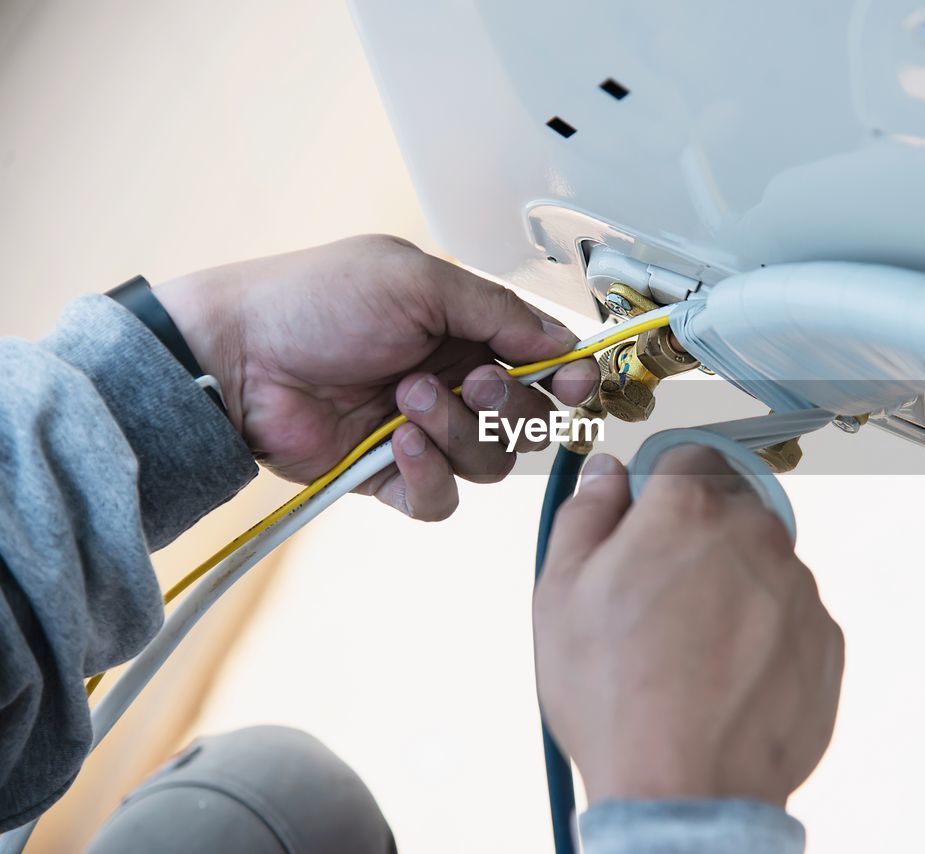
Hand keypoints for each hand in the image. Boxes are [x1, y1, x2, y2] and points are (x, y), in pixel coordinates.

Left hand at [154, 235, 598, 519]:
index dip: (569, 377)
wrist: (238, 355)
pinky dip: (429, 476)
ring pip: (491, 463)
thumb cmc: (315, 301)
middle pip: (530, 420)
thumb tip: (562, 342)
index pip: (545, 363)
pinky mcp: (392, 476)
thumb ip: (499, 311)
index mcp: (466, 329)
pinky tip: (399, 444)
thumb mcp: (418, 280)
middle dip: (509, 405)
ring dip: (458, 432)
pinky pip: (442, 500)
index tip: (575, 382)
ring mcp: (425, 432)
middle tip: (470, 379)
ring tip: (406, 399)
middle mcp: (454, 382)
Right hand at [533, 447, 843, 806]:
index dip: (664, 487)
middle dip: (700, 537)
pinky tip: (724, 675)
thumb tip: (607, 474)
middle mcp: (756, 536)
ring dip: (734, 585)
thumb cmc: (615, 697)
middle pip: (732, 509)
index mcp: (688, 510)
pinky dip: (764, 633)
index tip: (649, 520)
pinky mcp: (826, 639)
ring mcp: (799, 589)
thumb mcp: (560, 593)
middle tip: (660, 596)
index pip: (690, 457)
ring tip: (691, 649)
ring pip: (764, 563)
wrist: (684, 791)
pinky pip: (791, 615)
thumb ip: (586, 514)